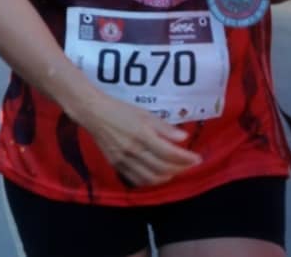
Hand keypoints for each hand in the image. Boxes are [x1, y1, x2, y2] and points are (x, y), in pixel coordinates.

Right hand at [76, 92, 200, 187]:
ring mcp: (124, 159)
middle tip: (189, 164)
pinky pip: (137, 179)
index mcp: (141, 134)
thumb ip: (164, 127)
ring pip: (151, 177)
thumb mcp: (144, 113)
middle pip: (163, 167)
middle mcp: (133, 149)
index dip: (186, 158)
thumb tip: (183, 138)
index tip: (197, 158)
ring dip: (168, 176)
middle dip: (181, 168)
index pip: (170, 153)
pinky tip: (158, 176)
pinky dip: (151, 181)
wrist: (93, 112)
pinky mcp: (116, 164)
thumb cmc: (120, 109)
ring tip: (175, 171)